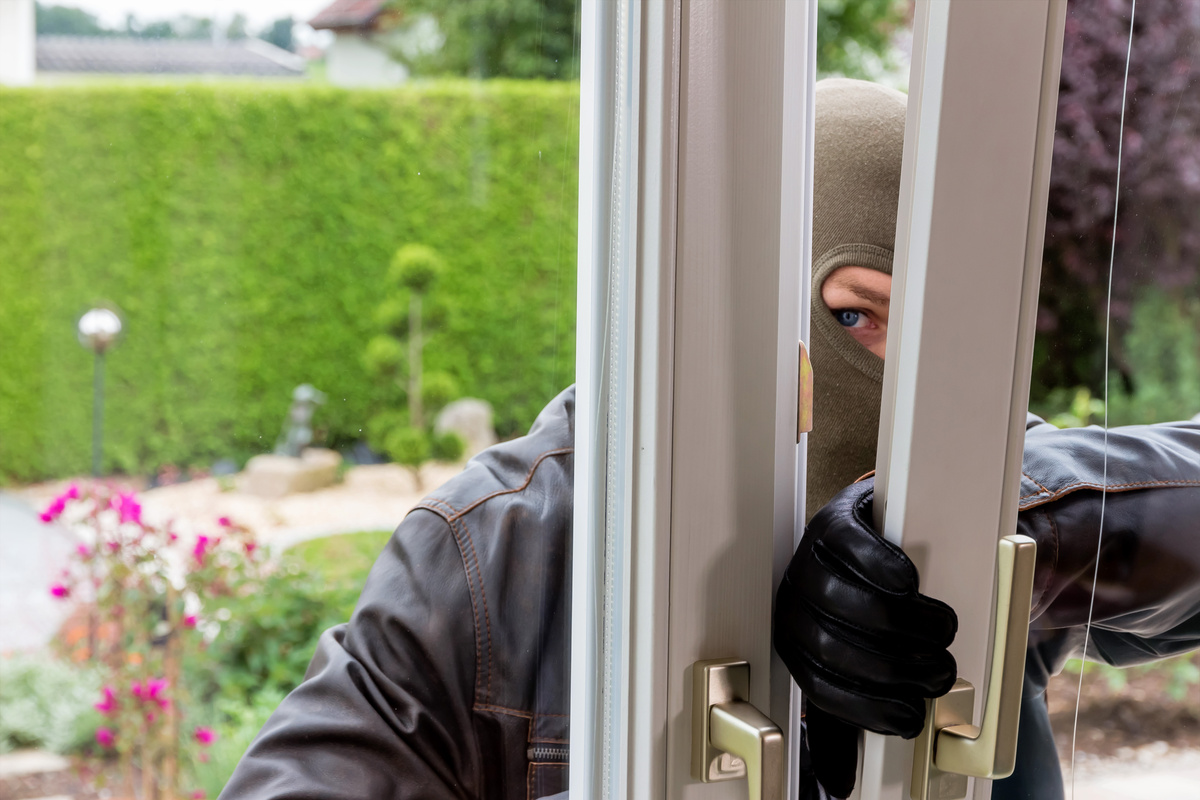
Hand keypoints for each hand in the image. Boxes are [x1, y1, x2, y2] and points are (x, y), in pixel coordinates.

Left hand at [774, 478, 957, 796]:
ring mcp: (808, 561)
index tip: (912, 718)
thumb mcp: (854, 666)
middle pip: (838, 648)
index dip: (870, 711)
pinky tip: (911, 583)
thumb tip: (837, 787)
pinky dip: (886, 568)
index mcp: (795, 646)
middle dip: (896, 669)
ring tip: (943, 631)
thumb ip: (847, 718)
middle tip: (940, 671)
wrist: (880, 539)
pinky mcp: (831, 522)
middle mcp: (793, 605)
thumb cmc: (867, 612)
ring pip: (851, 603)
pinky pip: (854, 548)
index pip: (823, 689)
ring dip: (905, 624)